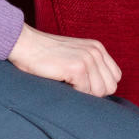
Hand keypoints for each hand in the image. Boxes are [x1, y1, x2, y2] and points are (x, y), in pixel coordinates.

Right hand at [7, 23, 121, 96]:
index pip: (115, 77)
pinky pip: (85, 92)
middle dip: (93, 93)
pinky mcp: (77, 68)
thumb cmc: (44, 55)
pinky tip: (61, 83)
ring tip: (67, 84)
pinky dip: (73, 93)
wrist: (24, 44)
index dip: (100, 86)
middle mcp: (96, 51)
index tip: (82, 85)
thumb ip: (90, 67)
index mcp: (97, 48)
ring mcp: (87, 59)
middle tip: (73, 86)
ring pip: (99, 92)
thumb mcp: (74, 55)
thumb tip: (100, 91)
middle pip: (110, 87)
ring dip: (83, 94)